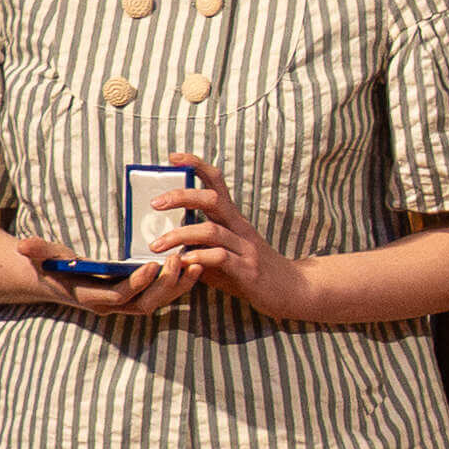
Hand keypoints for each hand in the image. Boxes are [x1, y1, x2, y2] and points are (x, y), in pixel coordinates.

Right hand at [3, 238, 197, 318]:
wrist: (49, 279)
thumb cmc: (48, 264)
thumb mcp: (40, 255)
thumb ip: (36, 250)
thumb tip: (22, 247)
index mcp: (90, 297)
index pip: (119, 296)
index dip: (137, 283)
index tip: (153, 264)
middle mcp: (110, 306)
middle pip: (144, 303)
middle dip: (164, 285)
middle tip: (178, 260)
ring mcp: (124, 304)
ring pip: (158, 302)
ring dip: (178, 286)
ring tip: (194, 263)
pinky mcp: (135, 298)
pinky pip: (162, 296)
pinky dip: (179, 284)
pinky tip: (194, 266)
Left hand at [148, 154, 307, 318]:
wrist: (294, 291)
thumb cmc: (253, 272)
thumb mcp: (227, 253)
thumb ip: (201, 247)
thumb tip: (170, 245)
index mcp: (234, 220)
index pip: (217, 183)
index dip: (196, 165)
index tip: (173, 157)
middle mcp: (240, 228)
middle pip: (212, 199)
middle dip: (182, 196)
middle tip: (155, 203)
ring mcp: (246, 248)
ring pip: (211, 231)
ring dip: (180, 235)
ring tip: (157, 245)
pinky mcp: (248, 270)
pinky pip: (220, 258)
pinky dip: (199, 258)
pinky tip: (184, 263)